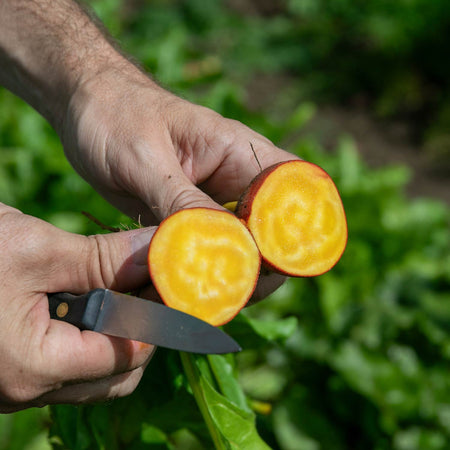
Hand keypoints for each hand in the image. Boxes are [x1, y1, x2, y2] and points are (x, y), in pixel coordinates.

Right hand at [0, 203, 155, 412]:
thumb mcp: (35, 249)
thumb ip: (104, 257)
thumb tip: (161, 247)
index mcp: (34, 367)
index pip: (128, 355)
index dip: (160, 319)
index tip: (173, 282)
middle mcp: (27, 388)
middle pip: (117, 372)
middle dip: (144, 330)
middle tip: (150, 284)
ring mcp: (19, 383)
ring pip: (96, 372)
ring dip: (119, 333)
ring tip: (120, 287)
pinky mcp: (13, 368)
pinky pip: (71, 363)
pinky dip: (93, 334)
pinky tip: (92, 298)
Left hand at [62, 65, 294, 298]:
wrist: (87, 111)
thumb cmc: (117, 114)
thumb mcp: (144, 155)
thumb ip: (179, 198)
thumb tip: (214, 241)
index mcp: (238, 151)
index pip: (289, 189)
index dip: (295, 227)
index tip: (280, 266)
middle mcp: (233, 181)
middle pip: (267, 231)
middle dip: (258, 267)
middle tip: (232, 298)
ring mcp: (210, 205)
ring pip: (235, 248)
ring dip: (225, 276)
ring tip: (204, 303)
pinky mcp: (186, 222)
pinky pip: (201, 252)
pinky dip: (194, 273)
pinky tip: (179, 293)